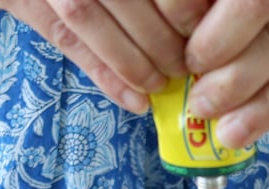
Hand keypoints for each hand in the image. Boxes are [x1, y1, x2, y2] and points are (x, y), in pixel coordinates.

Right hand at [0, 0, 208, 113]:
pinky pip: (66, 40)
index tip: (202, 29)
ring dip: (132, 60)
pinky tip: (132, 100)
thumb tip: (197, 11)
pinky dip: (103, 73)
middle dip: (160, 36)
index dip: (178, 5)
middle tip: (185, 65)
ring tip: (159, 85)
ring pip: (88, 17)